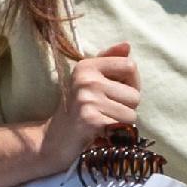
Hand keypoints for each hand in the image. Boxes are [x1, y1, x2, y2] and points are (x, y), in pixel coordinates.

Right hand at [35, 43, 140, 174]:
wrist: (52, 141)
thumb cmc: (78, 110)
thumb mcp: (91, 81)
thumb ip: (110, 62)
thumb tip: (127, 44)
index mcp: (86, 66)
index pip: (130, 66)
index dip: (132, 83)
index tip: (117, 94)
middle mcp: (85, 79)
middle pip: (134, 94)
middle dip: (126, 108)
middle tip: (105, 113)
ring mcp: (87, 99)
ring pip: (131, 113)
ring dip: (121, 123)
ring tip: (102, 123)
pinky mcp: (90, 119)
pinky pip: (122, 127)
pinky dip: (115, 134)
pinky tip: (99, 133)